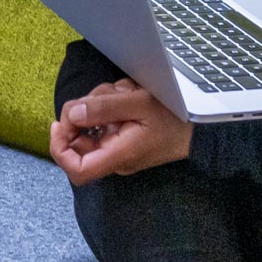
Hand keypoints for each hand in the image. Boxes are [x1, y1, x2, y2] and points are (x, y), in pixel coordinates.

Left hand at [50, 79, 192, 184]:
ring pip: (92, 123)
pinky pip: (106, 120)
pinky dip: (112, 103)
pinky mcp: (122, 136)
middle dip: (87, 110)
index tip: (61, 123)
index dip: (60, 148)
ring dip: (103, 101)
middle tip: (108, 94)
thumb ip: (104, 108)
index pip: (76, 169)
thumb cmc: (176, 118)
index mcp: (118, 156)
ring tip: (127, 92)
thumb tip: (71, 113)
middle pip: (80, 138)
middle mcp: (114, 157)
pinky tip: (129, 95)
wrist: (201, 128)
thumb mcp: (140, 104)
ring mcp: (117, 147)